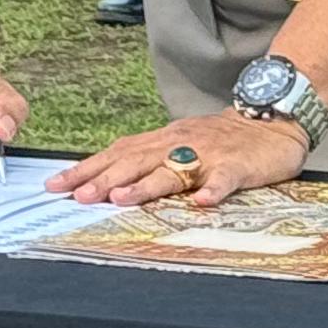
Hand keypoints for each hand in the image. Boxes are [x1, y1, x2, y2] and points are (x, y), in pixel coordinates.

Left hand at [49, 108, 305, 209]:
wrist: (271, 123)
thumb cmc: (220, 140)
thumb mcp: (179, 144)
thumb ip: (148, 160)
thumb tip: (106, 180)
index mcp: (162, 140)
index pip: (116, 152)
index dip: (86, 168)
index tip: (56, 184)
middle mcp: (178, 143)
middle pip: (136, 160)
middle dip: (104, 178)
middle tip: (77, 196)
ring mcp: (208, 155)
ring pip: (173, 169)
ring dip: (145, 185)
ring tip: (119, 199)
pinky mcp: (237, 167)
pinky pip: (225, 180)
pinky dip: (213, 190)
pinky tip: (202, 203)